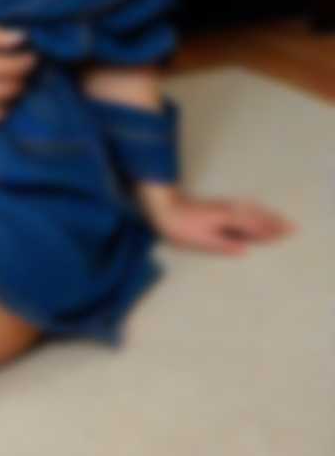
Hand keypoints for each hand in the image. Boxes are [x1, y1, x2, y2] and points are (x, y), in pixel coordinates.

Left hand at [146, 191, 297, 255]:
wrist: (163, 205)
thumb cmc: (180, 226)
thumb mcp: (200, 240)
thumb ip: (224, 245)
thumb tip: (245, 250)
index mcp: (227, 218)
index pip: (254, 226)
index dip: (271, 231)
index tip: (287, 233)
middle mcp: (229, 209)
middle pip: (256, 216)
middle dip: (274, 221)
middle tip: (292, 227)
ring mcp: (224, 205)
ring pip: (251, 210)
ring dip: (266, 215)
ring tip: (280, 220)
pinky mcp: (218, 205)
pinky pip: (244, 208)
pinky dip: (255, 211)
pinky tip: (256, 212)